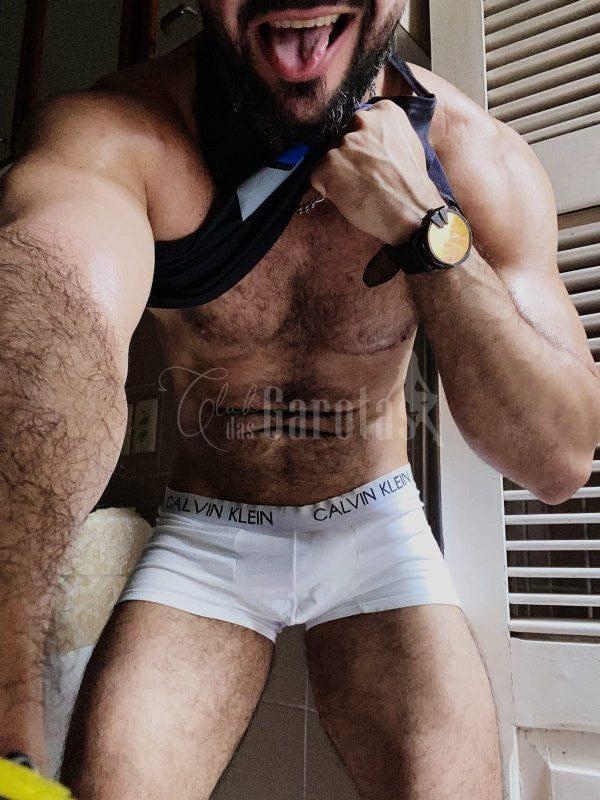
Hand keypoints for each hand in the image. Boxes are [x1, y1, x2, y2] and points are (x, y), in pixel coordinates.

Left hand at [310, 100, 444, 245]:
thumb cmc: (412, 186)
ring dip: (339, 173)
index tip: (372, 160)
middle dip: (349, 157)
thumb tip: (368, 143)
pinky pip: (318, 176)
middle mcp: (362, 120)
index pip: (361, 123)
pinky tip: (349, 197)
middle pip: (343, 138)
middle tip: (366, 178)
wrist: (413, 211)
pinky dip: (328, 189)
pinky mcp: (329, 163)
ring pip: (330, 157)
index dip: (363, 145)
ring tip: (360, 190)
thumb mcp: (406, 145)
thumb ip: (385, 137)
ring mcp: (344, 141)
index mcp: (384, 112)